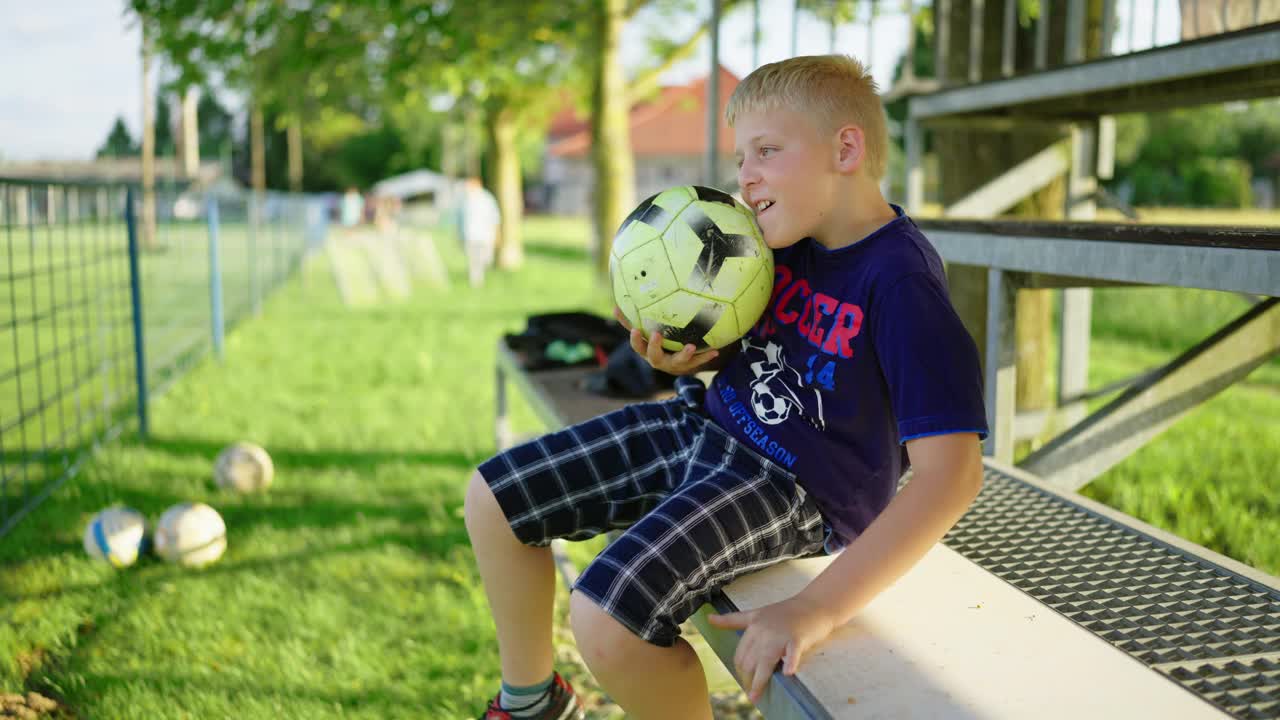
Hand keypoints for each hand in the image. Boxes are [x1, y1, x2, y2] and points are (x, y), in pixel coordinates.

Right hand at [612, 306, 719, 375]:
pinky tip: (715, 351)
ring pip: (678, 362)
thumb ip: (631, 321)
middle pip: (654, 357)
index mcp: (647, 352)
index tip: (635, 330)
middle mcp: (659, 360)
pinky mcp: (688, 367)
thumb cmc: (657, 343)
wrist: (677, 362)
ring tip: (690, 346)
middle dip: (655, 347)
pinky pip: (697, 362)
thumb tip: (615, 307)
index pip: (638, 347)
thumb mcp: (644, 333)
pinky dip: (705, 356)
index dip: (636, 340)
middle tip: (657, 335)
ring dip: (684, 355)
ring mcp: (674, 365)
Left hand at [706, 596, 836, 702]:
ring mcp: (780, 634)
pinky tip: (787, 673)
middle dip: (748, 679)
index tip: (744, 682)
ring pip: (765, 661)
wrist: (813, 604)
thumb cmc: (786, 612)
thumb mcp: (756, 613)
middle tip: (751, 693)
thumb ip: (733, 620)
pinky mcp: (797, 638)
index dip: (740, 671)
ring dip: (759, 681)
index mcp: (753, 625)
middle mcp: (763, 630)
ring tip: (755, 696)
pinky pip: (792, 653)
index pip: (740, 654)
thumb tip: (708, 618)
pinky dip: (790, 663)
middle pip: (750, 661)